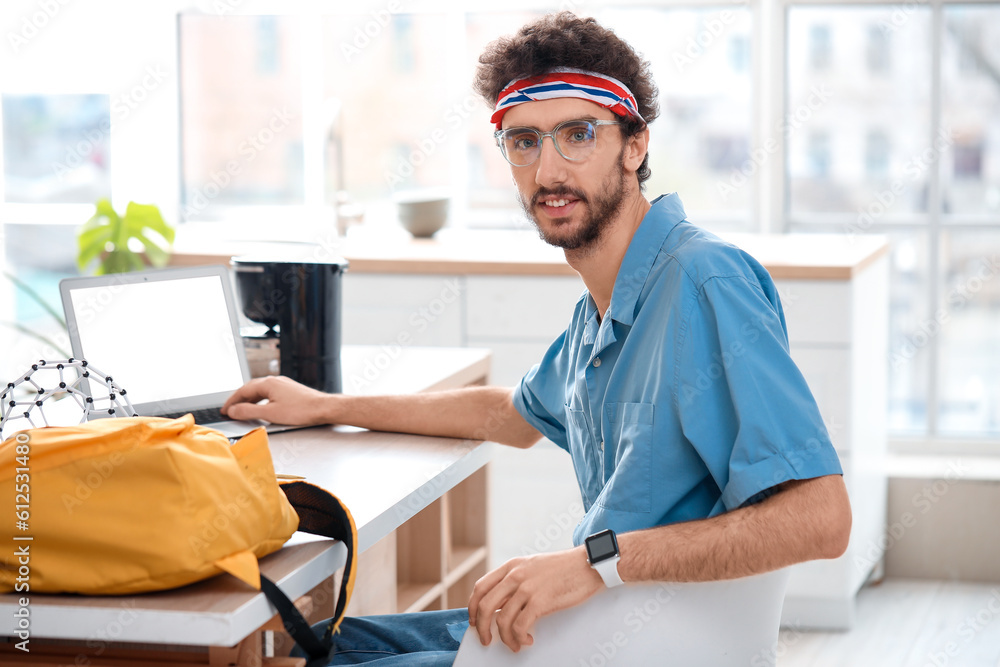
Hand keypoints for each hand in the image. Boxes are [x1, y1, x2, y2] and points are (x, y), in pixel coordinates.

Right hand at [221, 376, 333, 425]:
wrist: (323, 408)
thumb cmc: (301, 410)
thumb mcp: (270, 413)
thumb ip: (248, 412)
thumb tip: (233, 410)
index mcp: (268, 383)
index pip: (243, 390)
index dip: (231, 401)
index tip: (225, 409)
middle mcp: (275, 380)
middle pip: (251, 388)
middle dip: (239, 399)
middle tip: (230, 410)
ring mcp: (283, 384)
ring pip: (260, 391)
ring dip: (249, 400)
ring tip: (242, 410)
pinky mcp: (290, 390)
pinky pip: (269, 393)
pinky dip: (260, 400)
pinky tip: (262, 408)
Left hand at [468, 547, 603, 651]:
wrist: (588, 565)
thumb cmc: (564, 568)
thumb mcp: (533, 567)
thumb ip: (516, 580)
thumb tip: (502, 602)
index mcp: (512, 566)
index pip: (480, 587)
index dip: (472, 607)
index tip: (474, 621)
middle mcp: (515, 575)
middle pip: (484, 605)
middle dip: (481, 627)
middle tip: (486, 640)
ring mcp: (527, 588)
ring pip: (501, 619)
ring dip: (503, 638)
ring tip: (513, 644)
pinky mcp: (540, 601)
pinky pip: (519, 626)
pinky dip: (518, 638)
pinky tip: (526, 640)